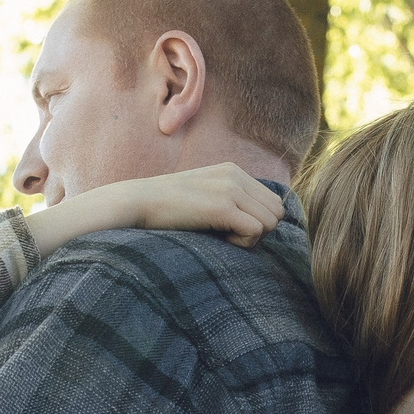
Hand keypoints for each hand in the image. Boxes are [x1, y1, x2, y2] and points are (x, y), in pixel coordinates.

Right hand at [29, 163, 282, 253]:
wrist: (137, 202)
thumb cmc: (166, 208)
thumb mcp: (203, 195)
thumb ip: (230, 200)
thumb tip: (259, 224)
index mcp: (233, 171)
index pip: (273, 202)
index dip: (258, 221)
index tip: (232, 226)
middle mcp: (235, 175)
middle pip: (276, 213)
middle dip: (259, 229)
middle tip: (229, 233)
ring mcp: (230, 189)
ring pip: (270, 222)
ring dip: (250, 237)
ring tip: (222, 234)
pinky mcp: (222, 206)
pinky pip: (256, 231)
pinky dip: (242, 242)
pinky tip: (219, 238)